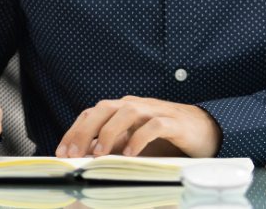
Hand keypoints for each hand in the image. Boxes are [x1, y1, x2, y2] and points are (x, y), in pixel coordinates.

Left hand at [56, 95, 222, 158]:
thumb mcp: (133, 142)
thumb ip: (112, 147)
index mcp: (123, 109)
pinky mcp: (174, 122)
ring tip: (99, 154)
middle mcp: (137, 106)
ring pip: (128, 112)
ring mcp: (156, 111)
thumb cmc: (165, 137)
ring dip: (110, 132)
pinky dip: (140, 138)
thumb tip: (84, 160)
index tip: (62, 152)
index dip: (75, 130)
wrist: (204, 129)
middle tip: (74, 153)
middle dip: (85, 130)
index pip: (93, 113)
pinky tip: (130, 153)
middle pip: (105, 108)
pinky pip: (155, 125)